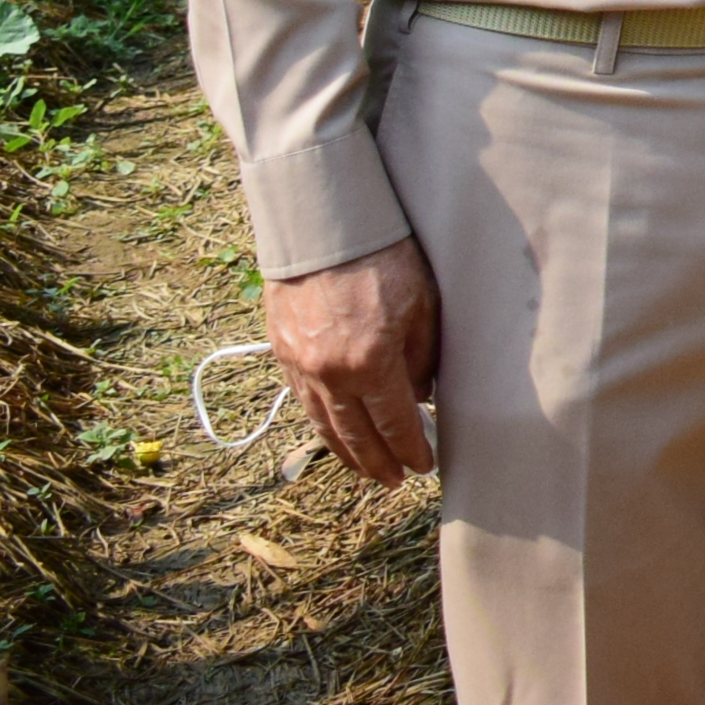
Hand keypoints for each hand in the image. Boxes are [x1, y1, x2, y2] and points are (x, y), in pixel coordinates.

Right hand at [264, 236, 439, 484]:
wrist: (324, 223)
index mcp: (370, 363)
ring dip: (346, 453)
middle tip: (396, 481)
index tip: (423, 466)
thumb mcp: (423, 305)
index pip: (395, 423)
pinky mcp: (281, 351)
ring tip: (367, 469)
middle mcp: (329, 373)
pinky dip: (320, 424)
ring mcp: (299, 365)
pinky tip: (333, 434)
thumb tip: (420, 396)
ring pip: (323, 425)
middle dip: (378, 462)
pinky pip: (302, 402)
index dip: (411, 450)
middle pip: (355, 435)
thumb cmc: (384, 256)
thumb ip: (423, 358)